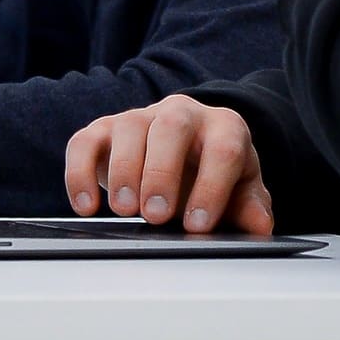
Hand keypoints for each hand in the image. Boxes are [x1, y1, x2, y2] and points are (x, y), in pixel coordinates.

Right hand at [65, 96, 273, 234]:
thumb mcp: (238, 190)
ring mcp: (140, 118)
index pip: (224, 149)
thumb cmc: (211, 173)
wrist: (182, 153)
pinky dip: (80, 172)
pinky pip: (85, 141)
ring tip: (124, 210)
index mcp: (223, 126)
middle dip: (163, 171)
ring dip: (124, 171)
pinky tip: (86, 206)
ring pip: (128, 128)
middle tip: (156, 215)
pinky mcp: (103, 130)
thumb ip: (248, 206)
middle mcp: (182, 113)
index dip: (212, 186)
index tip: (198, 225)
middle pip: (172, 127)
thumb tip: (260, 226)